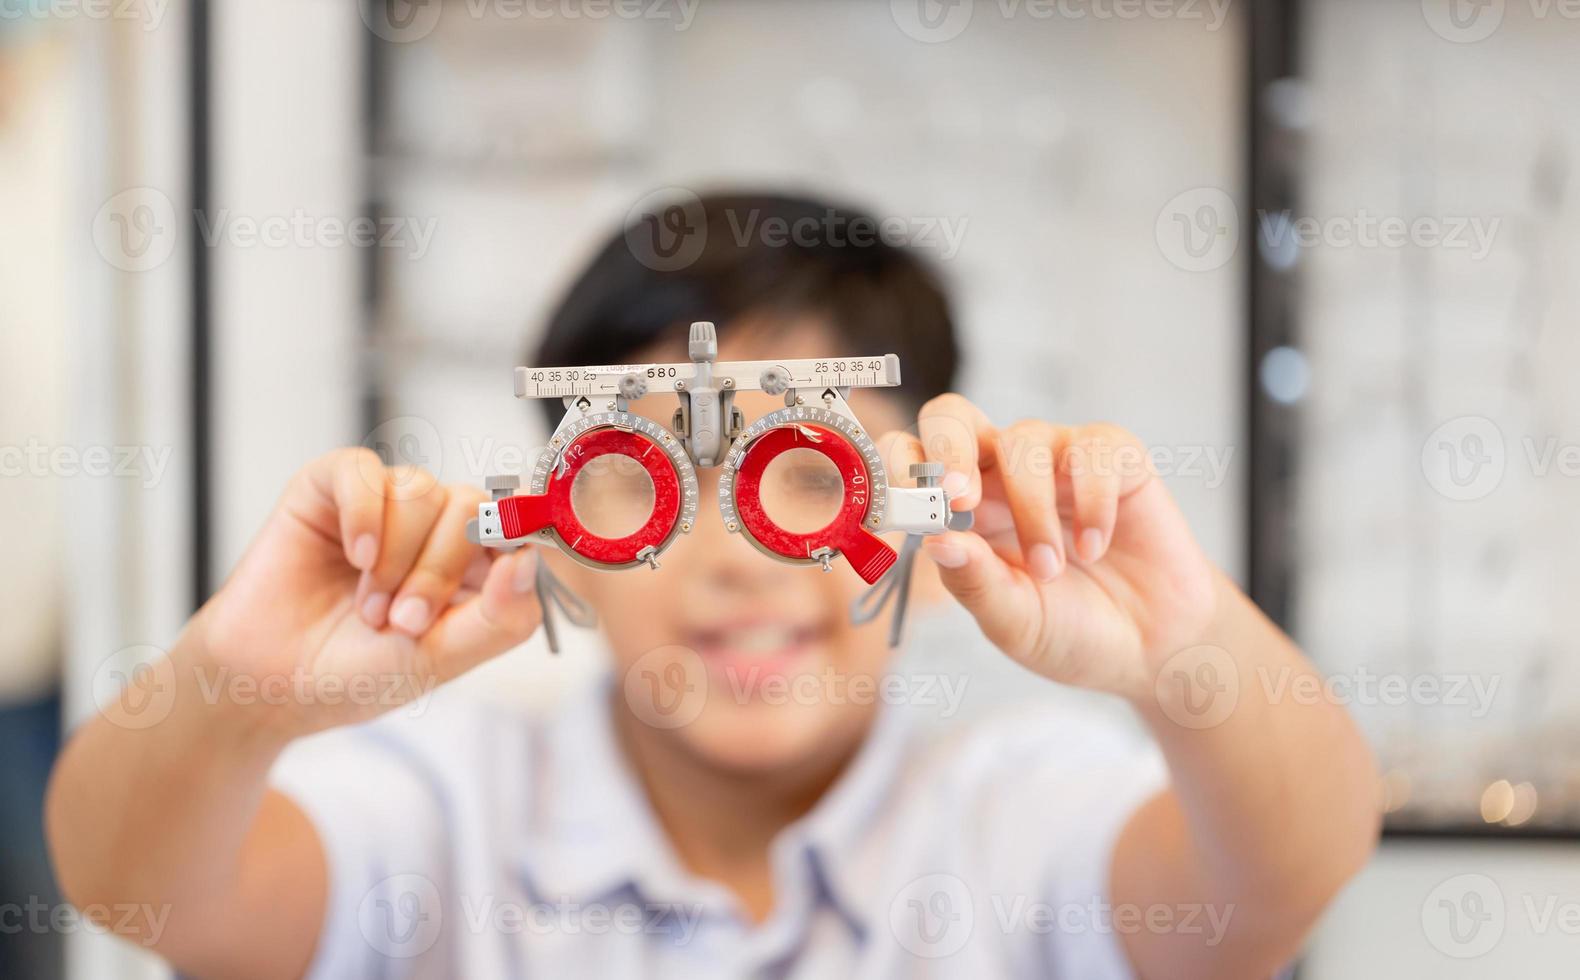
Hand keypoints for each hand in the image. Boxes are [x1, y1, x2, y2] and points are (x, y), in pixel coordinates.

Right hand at [193, 449, 540, 736]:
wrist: (269, 685)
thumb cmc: (356, 673)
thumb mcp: (441, 659)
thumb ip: (499, 617)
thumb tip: (531, 559)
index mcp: (472, 568)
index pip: (515, 527)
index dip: (515, 538)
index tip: (510, 554)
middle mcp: (433, 528)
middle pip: (470, 508)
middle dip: (439, 570)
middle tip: (403, 622)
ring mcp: (383, 504)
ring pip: (420, 491)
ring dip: (396, 559)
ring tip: (368, 609)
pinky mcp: (331, 488)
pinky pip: (364, 471)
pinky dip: (364, 513)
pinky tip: (355, 555)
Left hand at [887, 395, 1217, 700]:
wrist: (1154, 648)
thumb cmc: (1072, 631)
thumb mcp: (1012, 621)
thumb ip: (974, 582)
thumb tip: (931, 539)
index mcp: (961, 508)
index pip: (912, 458)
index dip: (898, 468)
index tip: (907, 506)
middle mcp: (1001, 473)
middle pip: (953, 416)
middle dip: (947, 448)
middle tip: (959, 498)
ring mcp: (1057, 459)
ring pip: (1022, 440)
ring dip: (1031, 509)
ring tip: (1051, 569)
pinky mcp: (1115, 458)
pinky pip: (1093, 450)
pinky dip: (1090, 503)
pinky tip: (1095, 546)